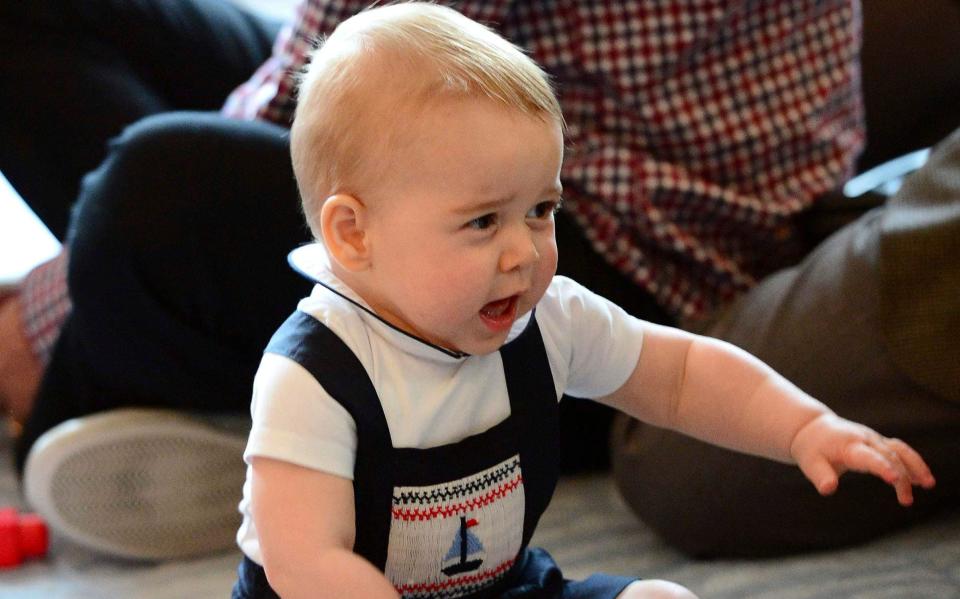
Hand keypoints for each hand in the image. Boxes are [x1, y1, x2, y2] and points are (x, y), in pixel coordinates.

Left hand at [790, 413, 935, 505]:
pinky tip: (921, 480)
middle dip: (901, 477)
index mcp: (849, 445)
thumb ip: (820, 476)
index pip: (869, 456)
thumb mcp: (810, 463)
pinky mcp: (877, 442)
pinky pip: (899, 450)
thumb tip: (828, 489)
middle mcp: (865, 439)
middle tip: (906, 501)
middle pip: (890, 456)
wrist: (812, 428)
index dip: (882, 466)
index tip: (895, 478)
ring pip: (900, 449)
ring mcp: (873, 439)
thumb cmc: (811, 449)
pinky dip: (912, 462)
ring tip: (928, 484)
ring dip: (915, 465)